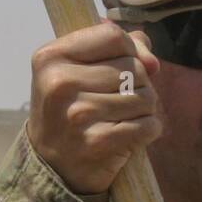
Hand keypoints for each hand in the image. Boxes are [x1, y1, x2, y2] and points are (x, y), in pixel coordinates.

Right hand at [27, 20, 161, 194]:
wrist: (52, 166)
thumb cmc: (70, 110)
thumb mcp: (77, 71)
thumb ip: (116, 50)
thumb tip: (151, 59)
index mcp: (51, 57)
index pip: (113, 36)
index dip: (130, 50)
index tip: (123, 67)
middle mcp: (60, 82)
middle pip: (134, 68)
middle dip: (140, 84)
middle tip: (121, 101)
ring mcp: (77, 114)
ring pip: (145, 96)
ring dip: (146, 109)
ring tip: (125, 118)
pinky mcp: (96, 142)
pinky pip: (147, 125)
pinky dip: (149, 129)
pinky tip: (133, 134)